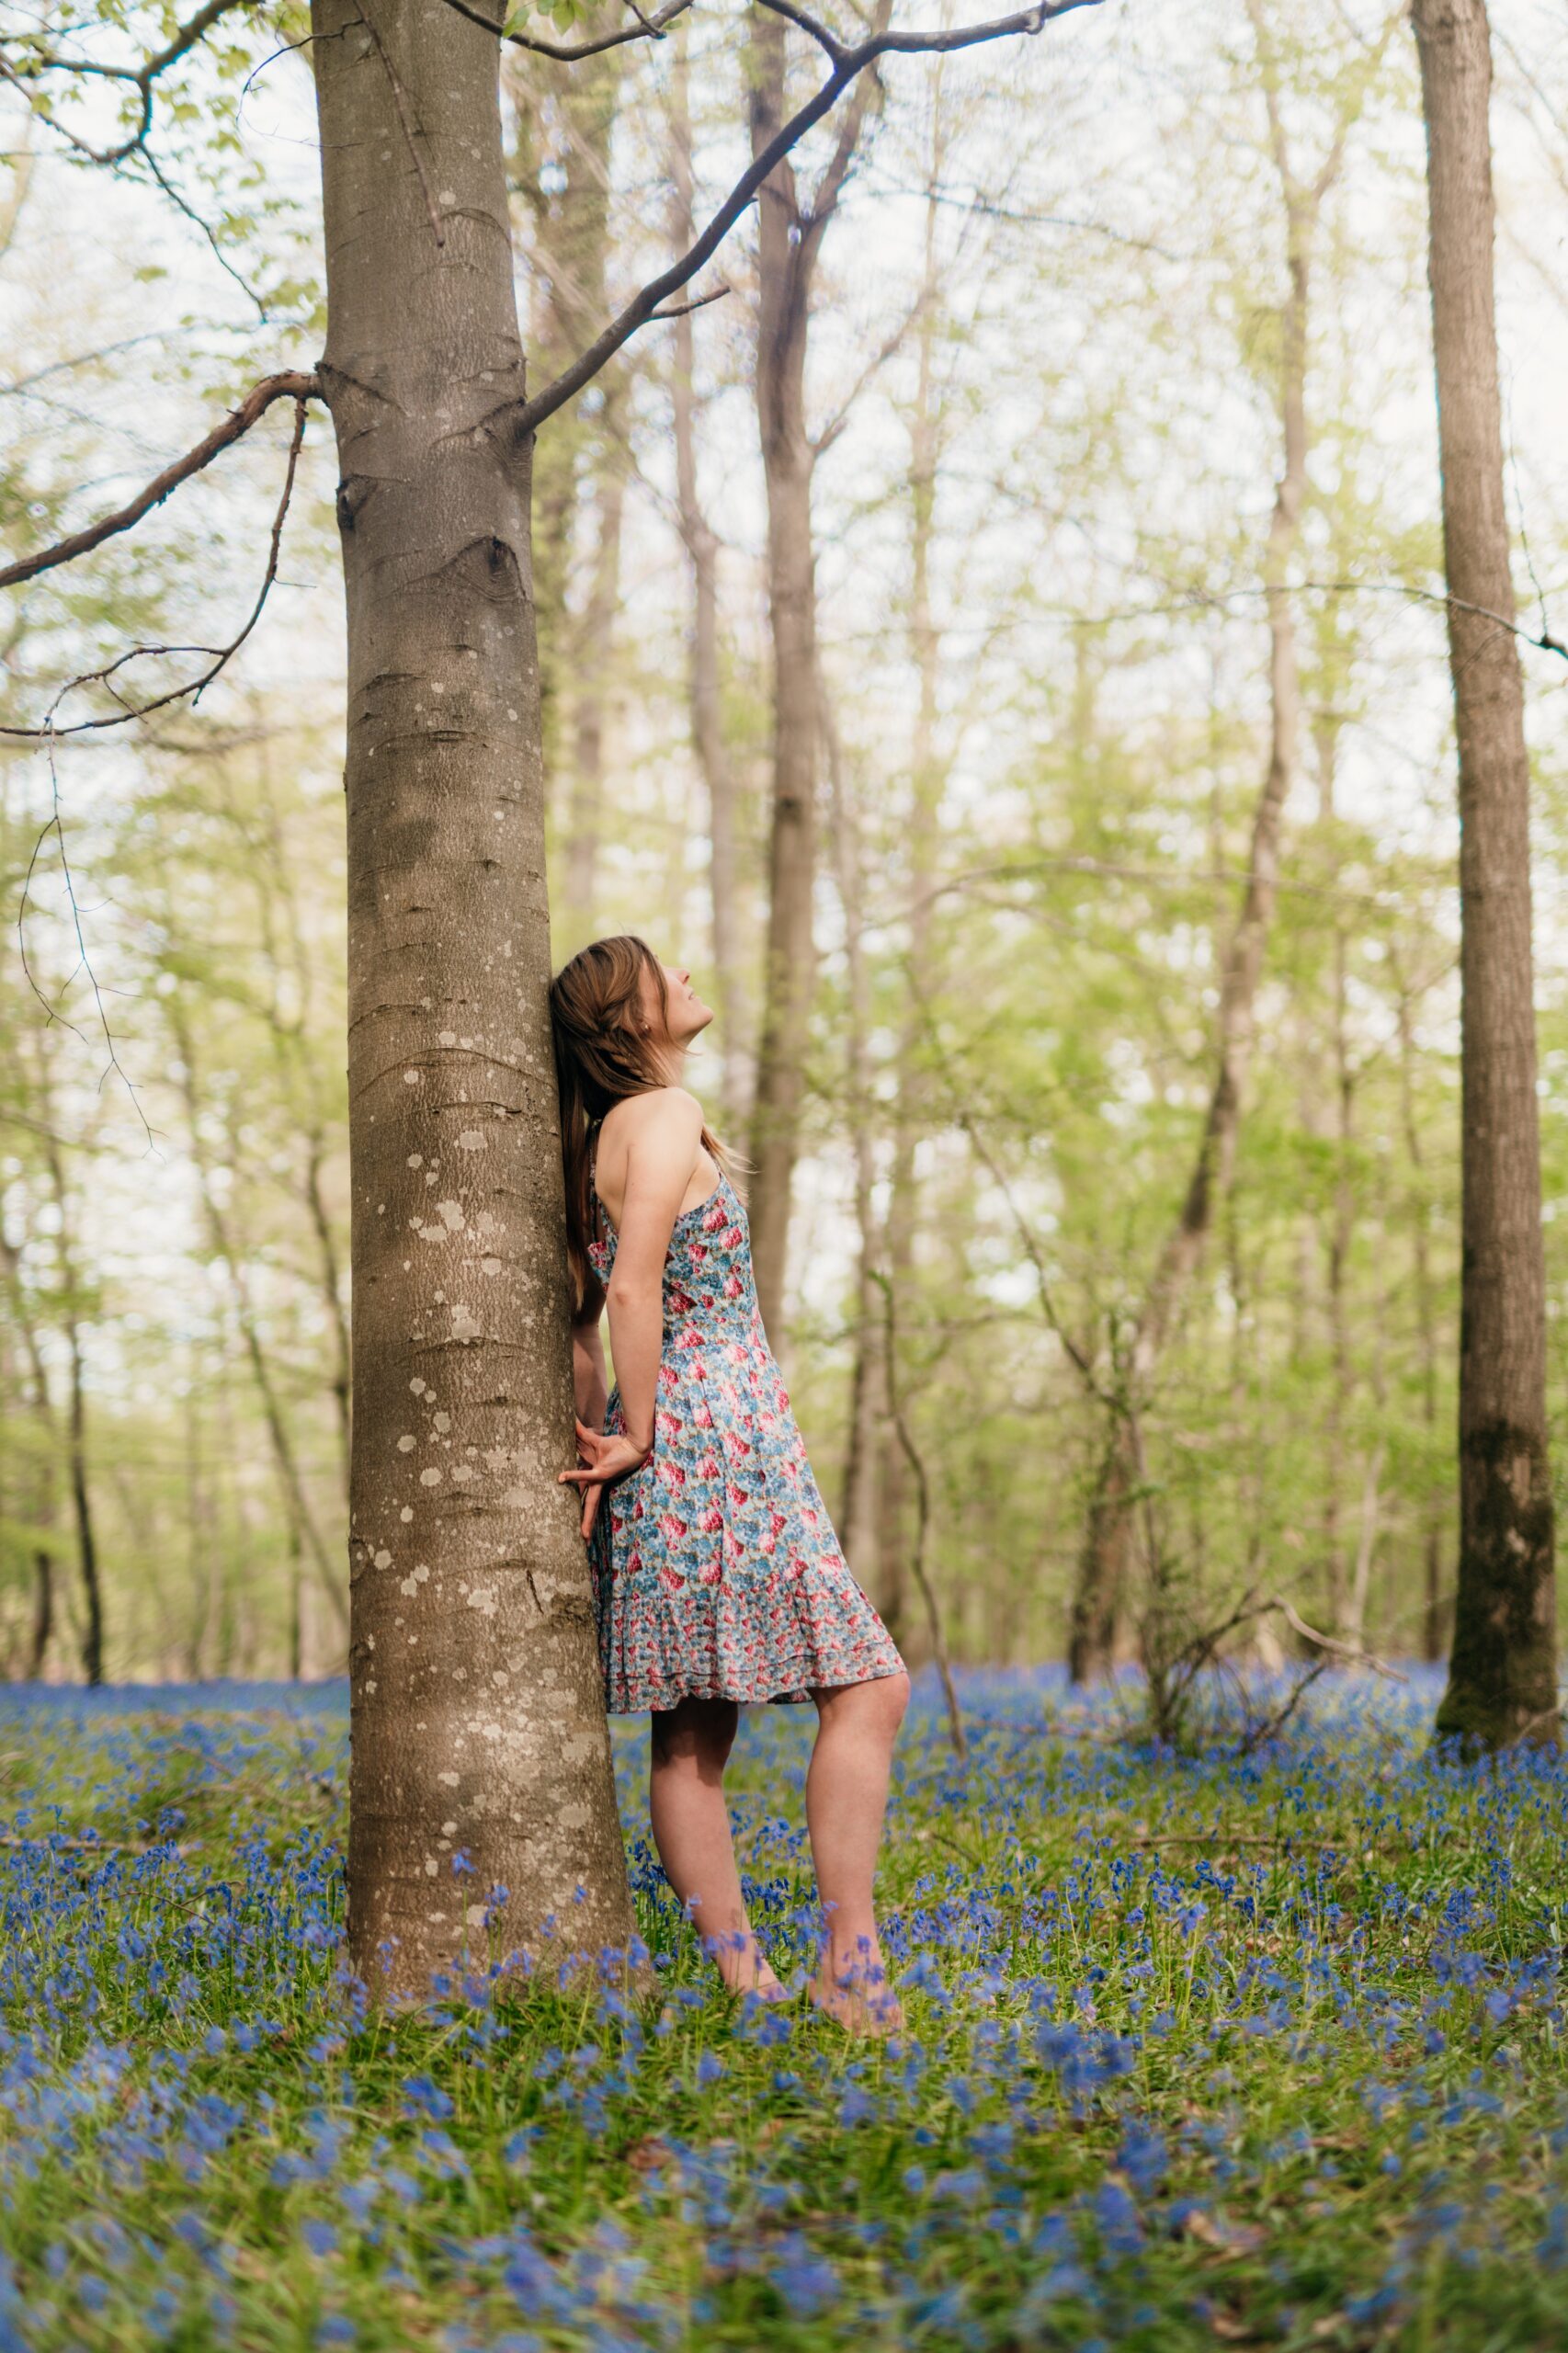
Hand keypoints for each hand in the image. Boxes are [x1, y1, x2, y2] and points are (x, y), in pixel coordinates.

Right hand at [558, 1418, 650, 1539]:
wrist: (633, 1442)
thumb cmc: (617, 1444)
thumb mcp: (593, 1440)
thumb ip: (579, 1432)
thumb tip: (570, 1419)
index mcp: (595, 1478)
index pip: (586, 1496)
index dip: (584, 1511)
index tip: (581, 1524)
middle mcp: (598, 1483)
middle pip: (590, 1506)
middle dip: (587, 1523)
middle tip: (584, 1539)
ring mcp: (600, 1480)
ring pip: (591, 1503)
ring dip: (587, 1519)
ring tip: (583, 1535)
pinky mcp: (602, 1472)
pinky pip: (585, 1475)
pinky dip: (573, 1475)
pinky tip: (561, 1478)